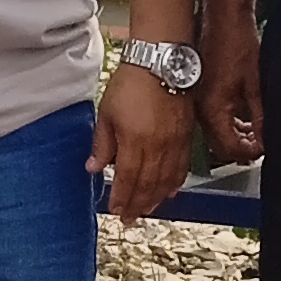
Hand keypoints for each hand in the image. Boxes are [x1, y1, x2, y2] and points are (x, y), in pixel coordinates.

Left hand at [91, 59, 193, 224]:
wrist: (161, 61)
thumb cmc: (132, 82)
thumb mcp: (107, 113)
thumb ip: (102, 144)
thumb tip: (94, 168)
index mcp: (136, 141)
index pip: (129, 179)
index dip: (122, 198)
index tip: (116, 211)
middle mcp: (158, 146)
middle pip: (149, 185)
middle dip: (138, 205)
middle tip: (130, 219)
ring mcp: (175, 142)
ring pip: (167, 180)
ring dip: (156, 199)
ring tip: (147, 210)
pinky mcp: (187, 135)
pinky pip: (182, 167)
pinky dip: (175, 183)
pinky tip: (171, 191)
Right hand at [196, 25, 263, 168]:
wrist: (223, 19)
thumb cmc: (237, 43)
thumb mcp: (256, 85)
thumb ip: (260, 117)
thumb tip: (265, 140)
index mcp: (213, 109)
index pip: (230, 148)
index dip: (250, 152)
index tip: (265, 148)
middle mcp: (200, 109)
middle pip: (220, 146)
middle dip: (243, 147)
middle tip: (262, 143)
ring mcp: (198, 102)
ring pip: (216, 134)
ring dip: (237, 136)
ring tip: (256, 131)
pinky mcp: (200, 94)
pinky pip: (213, 120)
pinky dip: (229, 124)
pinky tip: (244, 118)